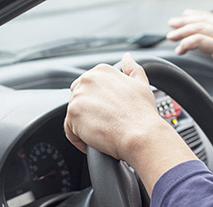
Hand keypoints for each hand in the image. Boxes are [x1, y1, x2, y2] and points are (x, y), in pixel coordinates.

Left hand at [64, 53, 196, 195]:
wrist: (141, 134)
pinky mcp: (72, 115)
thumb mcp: (141, 84)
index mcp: (101, 71)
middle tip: (105, 125)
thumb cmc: (143, 114)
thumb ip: (132, 69)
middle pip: (78, 100)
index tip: (108, 113)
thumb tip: (126, 57)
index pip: (88, 87)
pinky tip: (94, 142)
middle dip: (88, 113)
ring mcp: (78, 97)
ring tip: (102, 134)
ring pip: (74, 116)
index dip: (98, 103)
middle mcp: (87, 79)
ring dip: (85, 127)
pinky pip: (70, 131)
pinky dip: (80, 140)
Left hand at [166, 9, 212, 94]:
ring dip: (182, 32)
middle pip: (203, 20)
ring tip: (171, 37)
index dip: (198, 16)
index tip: (187, 17)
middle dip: (185, 21)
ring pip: (198, 28)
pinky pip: (199, 41)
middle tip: (172, 24)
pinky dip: (186, 43)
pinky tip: (180, 49)